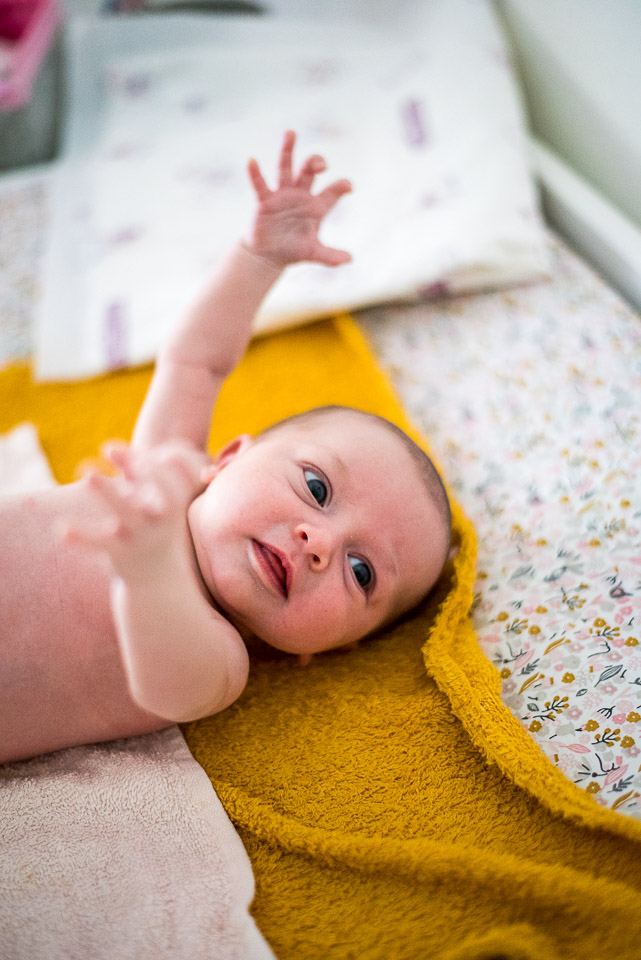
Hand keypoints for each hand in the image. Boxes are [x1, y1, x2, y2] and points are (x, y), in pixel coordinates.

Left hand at [61, 442, 209, 578]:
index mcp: (170, 502)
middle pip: (148, 485)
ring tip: (87, 474)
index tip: (110, 449)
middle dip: (136, 469)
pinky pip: (99, 543)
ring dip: (107, 492)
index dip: (137, 460)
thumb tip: (109, 447)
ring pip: (123, 511)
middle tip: (109, 448)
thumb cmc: (153, 526)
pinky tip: (61, 529)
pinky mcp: (121, 553)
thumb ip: (132, 474)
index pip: (159, 475)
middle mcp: (158, 517)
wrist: (159, 577)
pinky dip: (81, 537)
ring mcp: (140, 535)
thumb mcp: (150, 500)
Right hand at [244, 130, 351, 268]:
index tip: (348, 187)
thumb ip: (330, 256)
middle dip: (316, 163)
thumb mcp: (313, 253)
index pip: (333, 191)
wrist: (269, 255)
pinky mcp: (265, 201)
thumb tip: (350, 260)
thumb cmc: (293, 250)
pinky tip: (252, 161)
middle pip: (309, 170)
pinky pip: (260, 184)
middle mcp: (300, 194)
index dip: (341, 187)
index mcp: (316, 205)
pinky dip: (255, 174)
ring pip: (285, 167)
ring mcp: (282, 195)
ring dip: (288, 150)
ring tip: (291, 133)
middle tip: (320, 164)